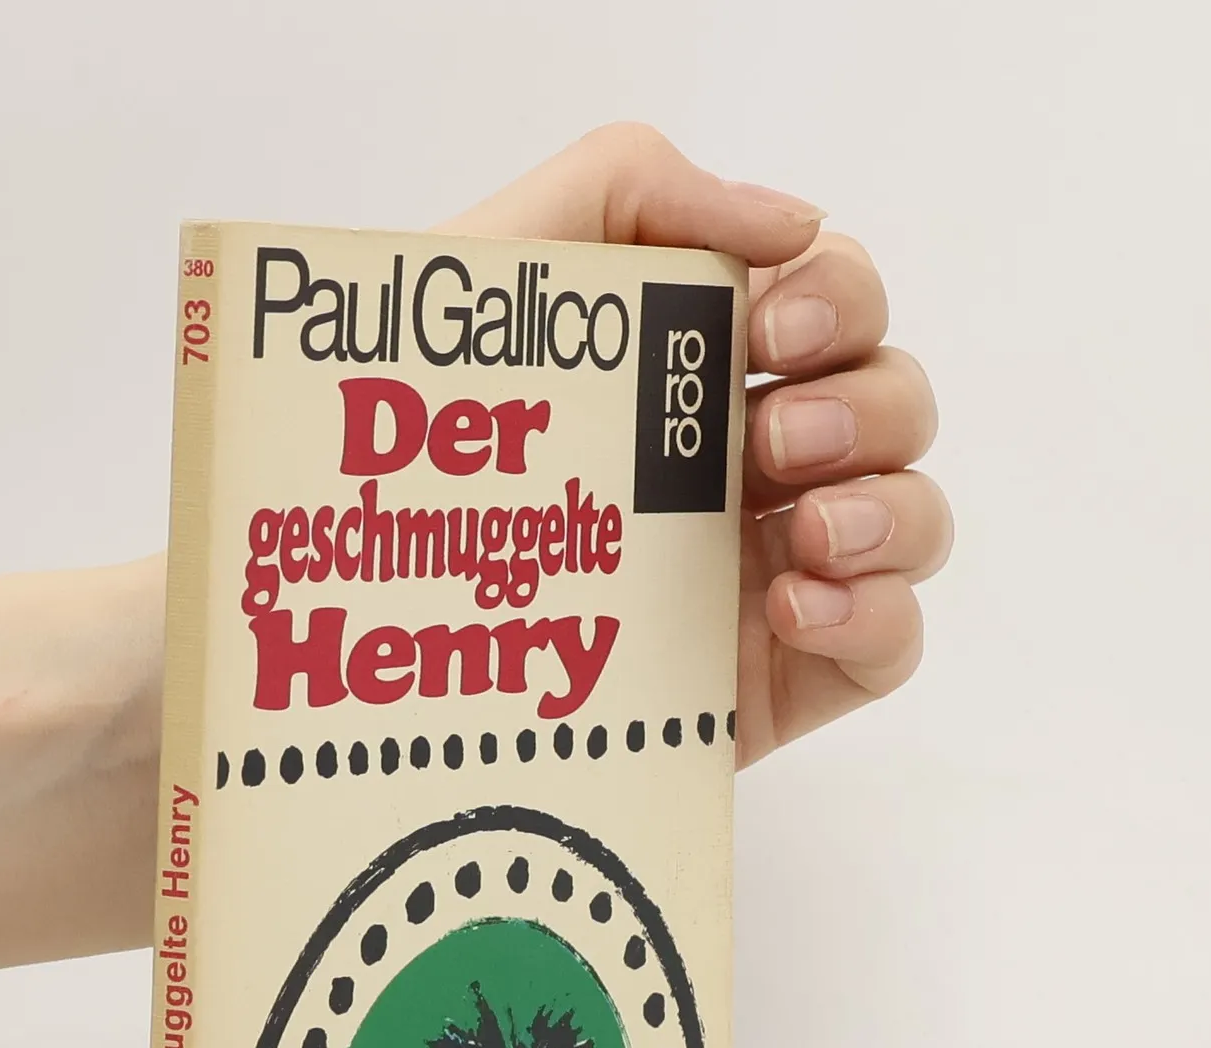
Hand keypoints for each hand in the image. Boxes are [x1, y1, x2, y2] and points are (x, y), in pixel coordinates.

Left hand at [0, 129, 951, 982]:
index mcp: (677, 374)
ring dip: (892, 504)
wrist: (304, 642)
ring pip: (906, 522)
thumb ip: (621, 190)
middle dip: (865, 402)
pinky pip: (887, 647)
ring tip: (798, 527)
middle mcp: (726, 472)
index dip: (838, 294)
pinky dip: (885, 614)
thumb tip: (789, 219)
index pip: (827, 306)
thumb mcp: (480, 278)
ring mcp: (747, 585)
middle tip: (768, 438)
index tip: (774, 319)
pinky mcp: (753, 694)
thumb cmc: (380, 461)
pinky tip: (801, 604)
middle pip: (886, 408)